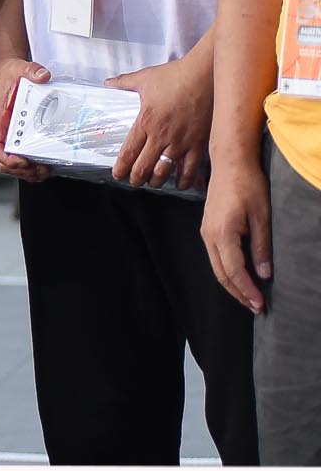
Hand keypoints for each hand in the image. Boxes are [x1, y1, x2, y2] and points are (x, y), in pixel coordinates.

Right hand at [0, 56, 51, 180]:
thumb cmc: (9, 75)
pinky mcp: (17, 136)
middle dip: (22, 170)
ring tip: (44, 171)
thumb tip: (43, 76)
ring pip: (11, 164)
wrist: (6, 72)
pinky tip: (44, 165)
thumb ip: (31, 71)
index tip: (20, 161)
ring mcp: (8, 135)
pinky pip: (20, 157)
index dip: (6, 158)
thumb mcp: (19, 69)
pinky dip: (31, 167)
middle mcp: (0, 131)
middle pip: (3, 162)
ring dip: (27, 172)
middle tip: (40, 169)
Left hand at [107, 55, 209, 188]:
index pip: (129, 153)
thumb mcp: (144, 78)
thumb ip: (123, 83)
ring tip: (153, 182)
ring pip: (166, 171)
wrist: (205, 75)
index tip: (117, 175)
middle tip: (133, 181)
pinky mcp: (200, 143)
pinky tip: (181, 184)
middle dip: (136, 178)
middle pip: (144, 167)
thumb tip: (108, 82)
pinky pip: (191, 168)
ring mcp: (182, 141)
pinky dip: (185, 180)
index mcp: (145, 122)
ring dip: (157, 181)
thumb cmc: (175, 76)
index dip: (122, 168)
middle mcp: (162, 136)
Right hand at [201, 155, 271, 313]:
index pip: (234, 271)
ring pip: (216, 266)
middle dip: (238, 293)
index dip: (247, 290)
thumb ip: (262, 247)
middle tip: (256, 307)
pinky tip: (240, 275)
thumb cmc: (248, 185)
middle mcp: (209, 235)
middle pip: (221, 273)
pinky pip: (216, 256)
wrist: (230, 163)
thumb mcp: (262, 216)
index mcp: (222, 233)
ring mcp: (206, 231)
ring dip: (232, 284)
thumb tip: (264, 275)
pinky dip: (227, 270)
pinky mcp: (209, 228)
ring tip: (250, 296)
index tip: (260, 305)